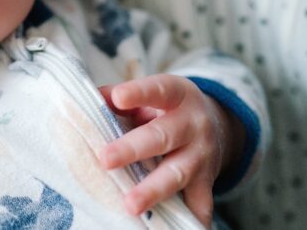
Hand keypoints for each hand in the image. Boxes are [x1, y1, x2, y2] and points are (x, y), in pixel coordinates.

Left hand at [99, 75, 242, 228]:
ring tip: (130, 204)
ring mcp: (202, 155)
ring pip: (176, 174)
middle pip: (162, 137)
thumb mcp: (153, 92)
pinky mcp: (206, 181)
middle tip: (106, 159)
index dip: (138, 93)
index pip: (157, 90)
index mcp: (178, 95)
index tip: (118, 98)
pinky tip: (178, 227)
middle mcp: (193, 124)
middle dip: (132, 149)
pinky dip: (191, 219)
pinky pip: (200, 203)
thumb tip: (89, 99)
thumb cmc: (169, 107)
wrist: (217, 123)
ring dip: (153, 190)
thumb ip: (121, 95)